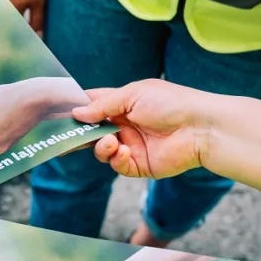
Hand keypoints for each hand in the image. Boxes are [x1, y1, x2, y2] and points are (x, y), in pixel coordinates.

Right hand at [72, 81, 216, 179]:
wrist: (200, 127)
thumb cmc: (171, 103)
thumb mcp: (132, 95)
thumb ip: (103, 105)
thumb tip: (76, 113)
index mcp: (123, 104)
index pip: (94, 105)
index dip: (77, 108)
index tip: (61, 112)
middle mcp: (125, 125)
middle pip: (92, 131)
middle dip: (79, 133)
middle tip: (64, 135)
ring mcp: (131, 145)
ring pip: (101, 150)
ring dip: (100, 146)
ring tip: (109, 141)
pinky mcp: (139, 164)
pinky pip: (118, 165)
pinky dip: (115, 158)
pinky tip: (122, 150)